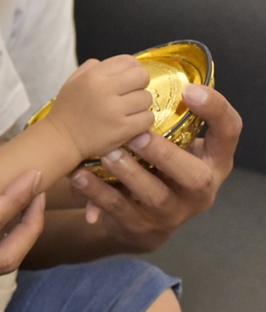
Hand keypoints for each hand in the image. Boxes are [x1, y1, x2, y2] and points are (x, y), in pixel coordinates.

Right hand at [47, 56, 153, 158]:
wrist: (59, 140)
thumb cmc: (66, 112)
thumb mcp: (72, 82)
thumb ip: (91, 68)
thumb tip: (111, 64)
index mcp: (93, 76)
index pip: (129, 61)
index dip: (132, 69)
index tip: (127, 80)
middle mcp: (104, 90)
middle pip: (142, 76)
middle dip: (139, 85)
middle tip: (130, 96)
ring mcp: (114, 110)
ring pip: (146, 98)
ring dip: (140, 106)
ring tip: (127, 112)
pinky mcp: (122, 129)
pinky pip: (147, 118)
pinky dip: (142, 122)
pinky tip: (129, 124)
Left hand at [72, 84, 239, 251]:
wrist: (144, 223)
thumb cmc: (161, 172)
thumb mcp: (178, 150)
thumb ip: (173, 125)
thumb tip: (150, 84)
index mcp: (214, 162)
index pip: (229, 133)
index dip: (215, 111)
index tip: (190, 90)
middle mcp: (200, 190)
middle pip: (193, 176)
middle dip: (165, 155)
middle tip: (137, 135)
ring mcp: (172, 213)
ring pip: (154, 195)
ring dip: (129, 173)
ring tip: (107, 154)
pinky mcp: (140, 228)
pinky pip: (118, 209)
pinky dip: (97, 192)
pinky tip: (80, 175)